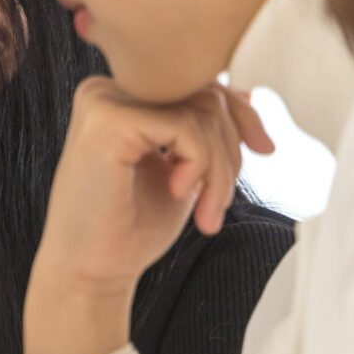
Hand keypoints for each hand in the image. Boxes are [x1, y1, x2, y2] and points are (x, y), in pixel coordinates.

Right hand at [25, 77, 272, 353]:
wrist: (89, 270)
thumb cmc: (129, 227)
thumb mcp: (182, 167)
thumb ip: (202, 129)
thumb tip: (247, 91)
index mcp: (119, 98)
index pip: (197, 83)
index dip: (240, 115)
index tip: (264, 151)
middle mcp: (105, 91)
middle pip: (205, 94)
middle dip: (232, 151)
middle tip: (220, 203)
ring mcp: (103, 102)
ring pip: (202, 113)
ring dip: (220, 169)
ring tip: (207, 211)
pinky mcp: (107, 122)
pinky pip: (186, 128)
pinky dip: (201, 166)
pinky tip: (179, 193)